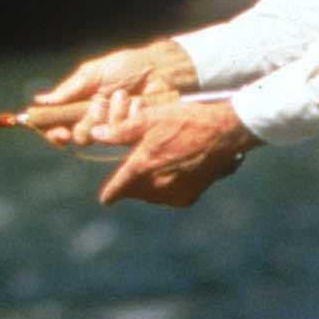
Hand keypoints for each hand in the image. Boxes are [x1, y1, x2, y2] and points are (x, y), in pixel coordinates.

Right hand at [32, 40, 192, 147]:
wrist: (158, 68)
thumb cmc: (124, 66)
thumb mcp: (92, 73)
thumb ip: (69, 89)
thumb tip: (40, 100)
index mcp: (78, 104)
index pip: (58, 125)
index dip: (54, 133)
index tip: (60, 133)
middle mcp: (94, 119)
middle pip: (79, 136)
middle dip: (87, 123)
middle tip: (99, 103)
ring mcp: (113, 127)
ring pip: (102, 135)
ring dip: (112, 113)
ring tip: (123, 94)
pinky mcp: (132, 132)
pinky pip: (124, 132)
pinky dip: (130, 114)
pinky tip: (137, 100)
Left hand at [95, 100, 256, 208]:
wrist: (224, 132)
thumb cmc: (185, 121)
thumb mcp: (148, 119)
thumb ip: (119, 131)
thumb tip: (95, 134)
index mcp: (142, 169)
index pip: (117, 189)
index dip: (110, 194)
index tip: (106, 199)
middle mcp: (157, 187)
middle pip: (135, 193)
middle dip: (131, 184)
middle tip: (134, 171)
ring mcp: (176, 193)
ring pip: (153, 196)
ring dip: (149, 187)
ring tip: (153, 171)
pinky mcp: (191, 195)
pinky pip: (172, 196)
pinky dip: (168, 188)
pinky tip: (172, 174)